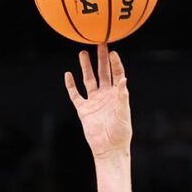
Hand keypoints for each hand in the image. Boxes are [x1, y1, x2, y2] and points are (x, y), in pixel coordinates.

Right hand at [64, 45, 130, 161]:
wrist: (108, 148)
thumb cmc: (120, 132)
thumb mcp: (123, 113)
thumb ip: (122, 96)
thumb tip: (123, 79)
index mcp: (117, 95)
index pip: (117, 74)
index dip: (115, 63)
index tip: (113, 51)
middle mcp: (105, 95)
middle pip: (103, 73)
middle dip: (101, 59)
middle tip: (100, 43)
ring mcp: (94, 101)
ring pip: (89, 80)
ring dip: (86, 67)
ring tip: (83, 53)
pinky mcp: (83, 110)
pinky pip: (75, 95)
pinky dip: (71, 85)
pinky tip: (68, 74)